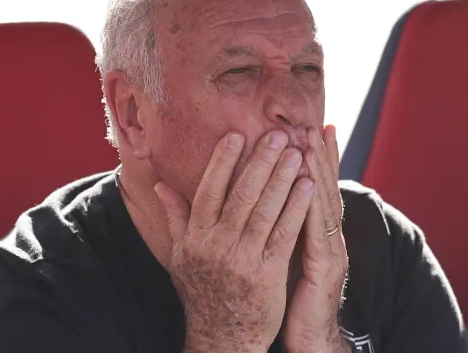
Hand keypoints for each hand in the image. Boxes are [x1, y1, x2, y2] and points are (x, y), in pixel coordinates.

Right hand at [154, 131, 314, 352]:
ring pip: (265, 210)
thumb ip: (175, 217)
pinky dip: (297, 208)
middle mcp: (217, 245)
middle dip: (262, 162)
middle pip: (241, 195)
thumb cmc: (202, 292)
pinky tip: (309, 187)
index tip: (237, 134)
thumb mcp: (180, 256)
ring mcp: (243, 259)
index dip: (223, 161)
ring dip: (283, 179)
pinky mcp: (268, 274)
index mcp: (196, 237)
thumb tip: (159, 185)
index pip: (209, 190)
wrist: (221, 337)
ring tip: (297, 153)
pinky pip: (284, 234)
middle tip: (279, 134)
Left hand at [283, 125, 349, 352]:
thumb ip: (280, 228)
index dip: (317, 159)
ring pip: (325, 203)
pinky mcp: (326, 267)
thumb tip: (265, 206)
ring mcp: (331, 250)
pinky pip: (319, 231)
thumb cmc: (294, 297)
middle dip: (320, 155)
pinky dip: (313, 204)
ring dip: (319, 171)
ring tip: (311, 142)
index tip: (311, 128)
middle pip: (325, 188)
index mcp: (317, 234)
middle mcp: (328, 237)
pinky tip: (308, 184)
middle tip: (314, 123)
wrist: (310, 337)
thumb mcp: (286, 256)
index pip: (317, 188)